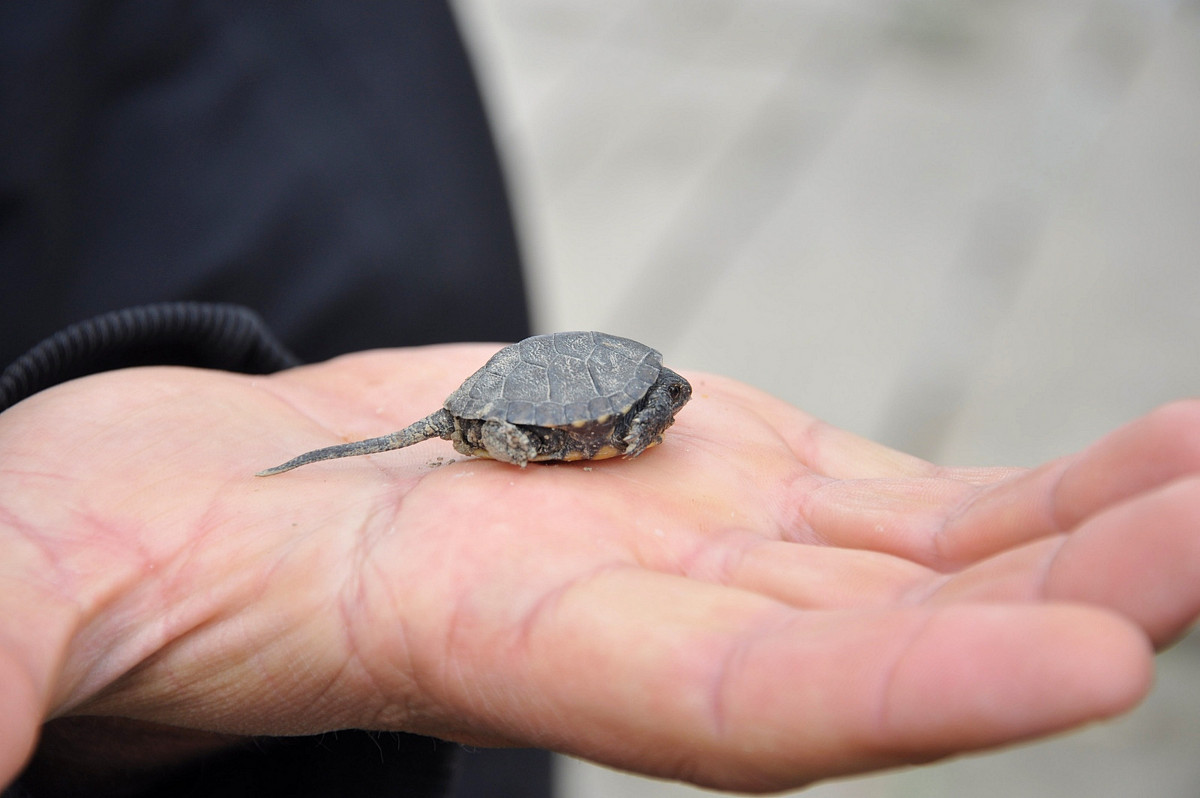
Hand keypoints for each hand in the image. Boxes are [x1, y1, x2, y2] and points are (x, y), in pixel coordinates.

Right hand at [1, 344, 1196, 791]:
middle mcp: (653, 622)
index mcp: (512, 647)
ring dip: (1106, 523)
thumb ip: (11, 649)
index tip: (1095, 652)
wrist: (214, 501)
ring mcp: (718, 549)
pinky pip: (925, 496)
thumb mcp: (45, 587)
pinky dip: (1048, 480)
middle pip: (898, 630)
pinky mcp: (737, 480)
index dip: (908, 685)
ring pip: (947, 556)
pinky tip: (1163, 445)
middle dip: (1083, 589)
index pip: (740, 704)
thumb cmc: (134, 553)